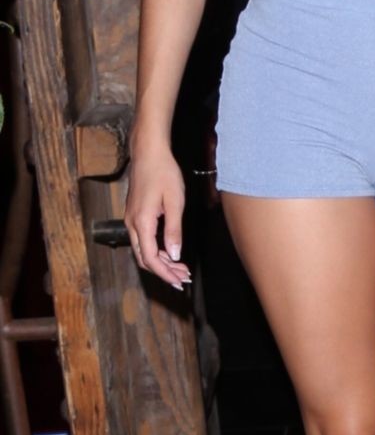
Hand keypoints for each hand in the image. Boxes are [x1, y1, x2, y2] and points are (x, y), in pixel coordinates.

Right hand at [124, 136, 192, 291]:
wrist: (148, 153)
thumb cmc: (163, 173)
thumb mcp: (175, 202)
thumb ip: (174, 231)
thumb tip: (175, 255)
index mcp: (142, 223)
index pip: (151, 258)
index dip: (165, 273)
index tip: (179, 282)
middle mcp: (132, 224)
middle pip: (145, 259)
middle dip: (164, 272)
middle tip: (183, 279)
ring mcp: (131, 220)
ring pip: (143, 250)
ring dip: (161, 262)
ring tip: (181, 268)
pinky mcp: (134, 215)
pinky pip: (143, 240)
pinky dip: (157, 250)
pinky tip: (171, 252)